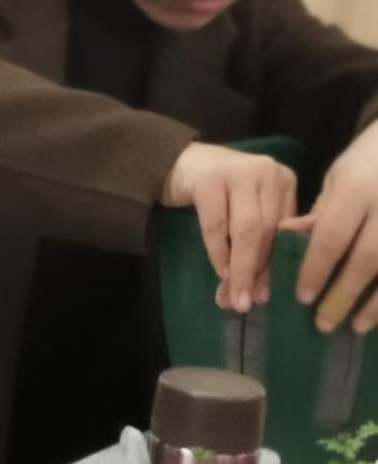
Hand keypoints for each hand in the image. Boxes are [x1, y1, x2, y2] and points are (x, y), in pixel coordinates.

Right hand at [161, 143, 297, 313]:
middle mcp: (267, 172)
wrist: (177, 162)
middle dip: (258, 271)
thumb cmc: (218, 192)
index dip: (278, 266)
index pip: (286, 229)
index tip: (266, 297)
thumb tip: (257, 295)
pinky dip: (219, 253)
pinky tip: (220, 272)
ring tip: (233, 295)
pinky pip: (217, 226)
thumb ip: (257, 244)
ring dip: (241, 267)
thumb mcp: (246, 211)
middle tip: (246, 302)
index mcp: (284, 181)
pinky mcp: (210, 179)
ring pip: (247, 230)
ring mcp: (239, 172)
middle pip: (269, 231)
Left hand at [284, 123, 377, 333]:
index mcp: (358, 190)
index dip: (316, 268)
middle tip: (322, 323)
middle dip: (343, 293)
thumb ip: (319, 212)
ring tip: (356, 326)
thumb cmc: (367, 163)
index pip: (331, 236)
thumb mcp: (339, 179)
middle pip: (366, 258)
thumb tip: (286, 238)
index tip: (301, 297)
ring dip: (375, 303)